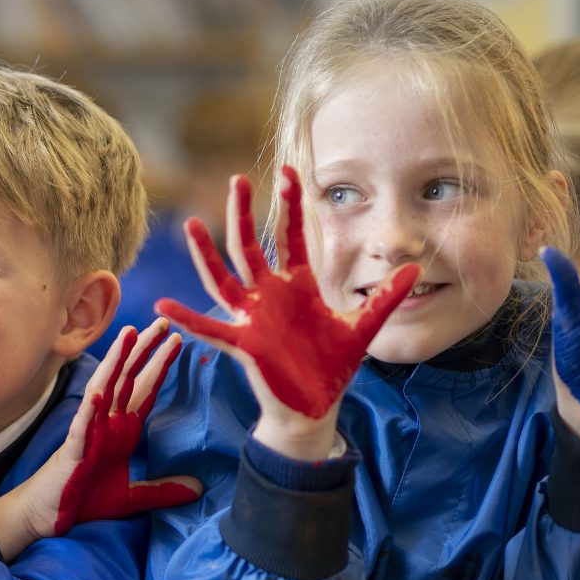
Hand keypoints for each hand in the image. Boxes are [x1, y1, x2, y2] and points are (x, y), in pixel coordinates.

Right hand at [0, 319, 201, 560]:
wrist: (50, 516)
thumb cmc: (84, 499)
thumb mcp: (133, 497)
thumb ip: (164, 491)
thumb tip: (198, 489)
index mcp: (121, 429)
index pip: (144, 390)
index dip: (160, 365)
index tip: (177, 341)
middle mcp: (106, 422)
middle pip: (128, 378)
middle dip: (144, 349)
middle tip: (163, 323)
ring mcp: (89, 431)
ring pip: (104, 388)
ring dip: (117, 362)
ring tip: (130, 334)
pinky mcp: (74, 449)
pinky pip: (82, 424)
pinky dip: (90, 407)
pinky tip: (99, 391)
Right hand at [156, 168, 417, 455]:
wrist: (316, 407)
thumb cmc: (332, 366)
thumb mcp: (363, 327)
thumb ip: (386, 298)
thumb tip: (416, 269)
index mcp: (297, 286)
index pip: (291, 237)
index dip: (291, 206)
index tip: (290, 172)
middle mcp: (269, 296)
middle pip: (250, 246)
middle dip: (244, 214)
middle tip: (237, 180)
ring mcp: (252, 318)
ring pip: (224, 278)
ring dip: (206, 254)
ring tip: (190, 224)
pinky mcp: (243, 343)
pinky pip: (210, 329)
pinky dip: (187, 318)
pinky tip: (163, 305)